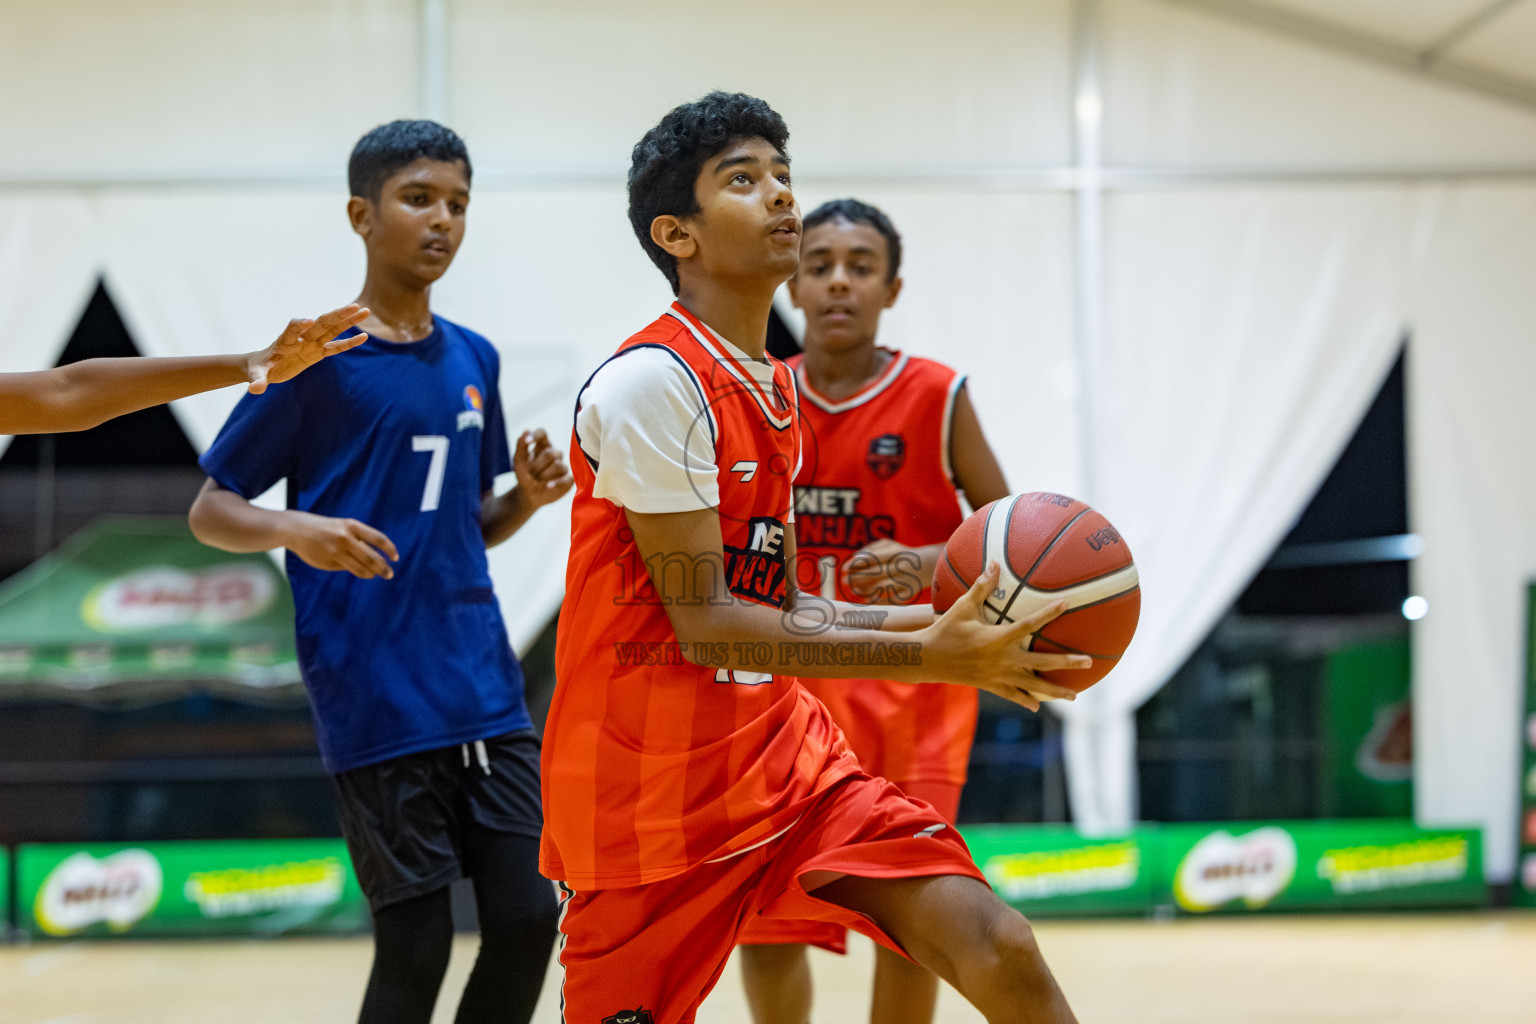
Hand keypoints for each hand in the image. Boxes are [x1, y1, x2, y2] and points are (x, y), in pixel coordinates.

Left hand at [246, 304, 369, 393]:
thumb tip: (254, 389)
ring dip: (348, 321)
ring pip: (332, 330)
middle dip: (337, 315)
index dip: (299, 325)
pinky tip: (364, 337)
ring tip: (364, 310)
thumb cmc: (259, 368)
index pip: (293, 330)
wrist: (264, 366)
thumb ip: (258, 380)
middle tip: (354, 306)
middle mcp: (301, 339)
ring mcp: (312, 344)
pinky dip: (349, 342)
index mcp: (285, 341)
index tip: (308, 321)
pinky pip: (336, 347)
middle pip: (321, 324)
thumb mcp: (257, 374)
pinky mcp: (318, 353)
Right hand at [282, 511, 398, 579]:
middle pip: (372, 558)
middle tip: (390, 574)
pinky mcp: (329, 562)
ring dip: (371, 574)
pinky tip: (357, 570)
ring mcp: (336, 551)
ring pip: (361, 568)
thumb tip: (377, 557)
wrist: (297, 529)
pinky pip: (347, 569)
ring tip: (375, 575)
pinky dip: (355, 570)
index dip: (390, 549)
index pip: (378, 539)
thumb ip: (360, 539)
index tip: (396, 558)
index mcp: (352, 526)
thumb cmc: (326, 528)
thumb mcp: (344, 526)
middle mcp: (346, 538)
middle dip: (384, 568)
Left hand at [514, 428, 573, 507]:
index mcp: (542, 446)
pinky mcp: (568, 479)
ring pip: (558, 466)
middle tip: (530, 474)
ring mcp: (562, 466)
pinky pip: (567, 478)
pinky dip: (557, 483)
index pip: (542, 433)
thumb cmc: (525, 475)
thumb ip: (521, 446)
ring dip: (544, 475)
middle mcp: (554, 453)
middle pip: (550, 453)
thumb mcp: (519, 462)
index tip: (528, 442)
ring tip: (538, 482)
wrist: (529, 495)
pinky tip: (548, 486)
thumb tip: (526, 430)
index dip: (536, 435)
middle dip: (537, 466)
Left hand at [842, 537, 930, 603]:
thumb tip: (853, 560)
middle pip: (876, 573)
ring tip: (855, 590)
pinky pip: (892, 599)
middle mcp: (901, 566)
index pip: (872, 558)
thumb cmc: (899, 553)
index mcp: (895, 552)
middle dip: (857, 578)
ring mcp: (906, 580)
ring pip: (883, 587)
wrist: (928, 564)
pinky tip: (866, 600)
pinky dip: (878, 601)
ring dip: (866, 590)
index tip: (844, 569)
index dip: (856, 564)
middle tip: (844, 581)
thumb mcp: (887, 545)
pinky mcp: (910, 593)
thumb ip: (870, 550)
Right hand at [921, 563, 1090, 710]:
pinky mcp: (990, 685)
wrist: (927, 659)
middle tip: (1088, 662)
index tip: (1066, 604)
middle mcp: (1003, 659)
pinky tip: (1038, 705)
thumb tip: (993, 563)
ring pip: (1032, 685)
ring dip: (1054, 691)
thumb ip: (981, 587)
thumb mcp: (962, 606)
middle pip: (1042, 662)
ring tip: (1073, 696)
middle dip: (1067, 663)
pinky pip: (1013, 695)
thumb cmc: (945, 629)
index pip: (1029, 624)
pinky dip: (1026, 699)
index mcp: (997, 638)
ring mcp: (998, 675)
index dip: (1049, 613)